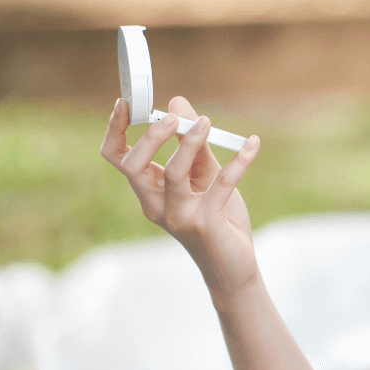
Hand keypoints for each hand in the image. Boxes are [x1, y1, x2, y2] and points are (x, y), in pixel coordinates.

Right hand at [101, 95, 262, 299]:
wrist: (234, 267)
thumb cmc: (217, 218)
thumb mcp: (205, 175)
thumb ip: (193, 143)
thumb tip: (178, 102)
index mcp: (150, 192)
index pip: (118, 159)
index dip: (115, 130)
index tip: (126, 102)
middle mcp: (157, 206)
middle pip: (133, 166)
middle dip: (150, 137)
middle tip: (174, 117)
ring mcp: (179, 217)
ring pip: (173, 174)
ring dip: (190, 143)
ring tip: (206, 122)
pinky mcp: (207, 225)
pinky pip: (222, 184)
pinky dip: (239, 161)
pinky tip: (253, 144)